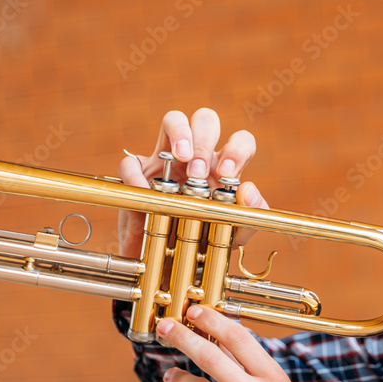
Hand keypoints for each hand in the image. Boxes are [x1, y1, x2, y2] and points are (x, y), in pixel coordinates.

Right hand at [116, 108, 267, 257]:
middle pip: (206, 120)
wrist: (171, 262)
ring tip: (180, 157)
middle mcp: (198, 156)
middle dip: (204, 140)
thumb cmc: (207, 240)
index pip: (240, 141)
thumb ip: (251, 213)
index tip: (226, 174)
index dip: (236, 150)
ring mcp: (167, 160)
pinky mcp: (139, 174)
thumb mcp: (235, 232)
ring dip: (180, 133)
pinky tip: (144, 191)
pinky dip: (136, 174)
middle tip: (198, 171)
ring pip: (173, 119)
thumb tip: (249, 188)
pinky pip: (131, 162)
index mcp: (223, 167)